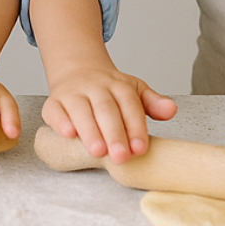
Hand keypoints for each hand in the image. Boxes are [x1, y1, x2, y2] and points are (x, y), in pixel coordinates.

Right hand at [41, 66, 174, 161]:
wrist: (77, 69)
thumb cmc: (109, 90)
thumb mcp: (134, 91)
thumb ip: (152, 103)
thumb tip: (171, 110)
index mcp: (118, 85)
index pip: (129, 104)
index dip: (135, 127)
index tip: (140, 148)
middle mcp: (95, 86)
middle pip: (106, 109)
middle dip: (114, 134)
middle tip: (121, 157)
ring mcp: (72, 93)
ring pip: (80, 110)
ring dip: (89, 130)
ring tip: (98, 151)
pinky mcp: (53, 102)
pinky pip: (54, 110)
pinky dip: (59, 121)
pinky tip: (68, 134)